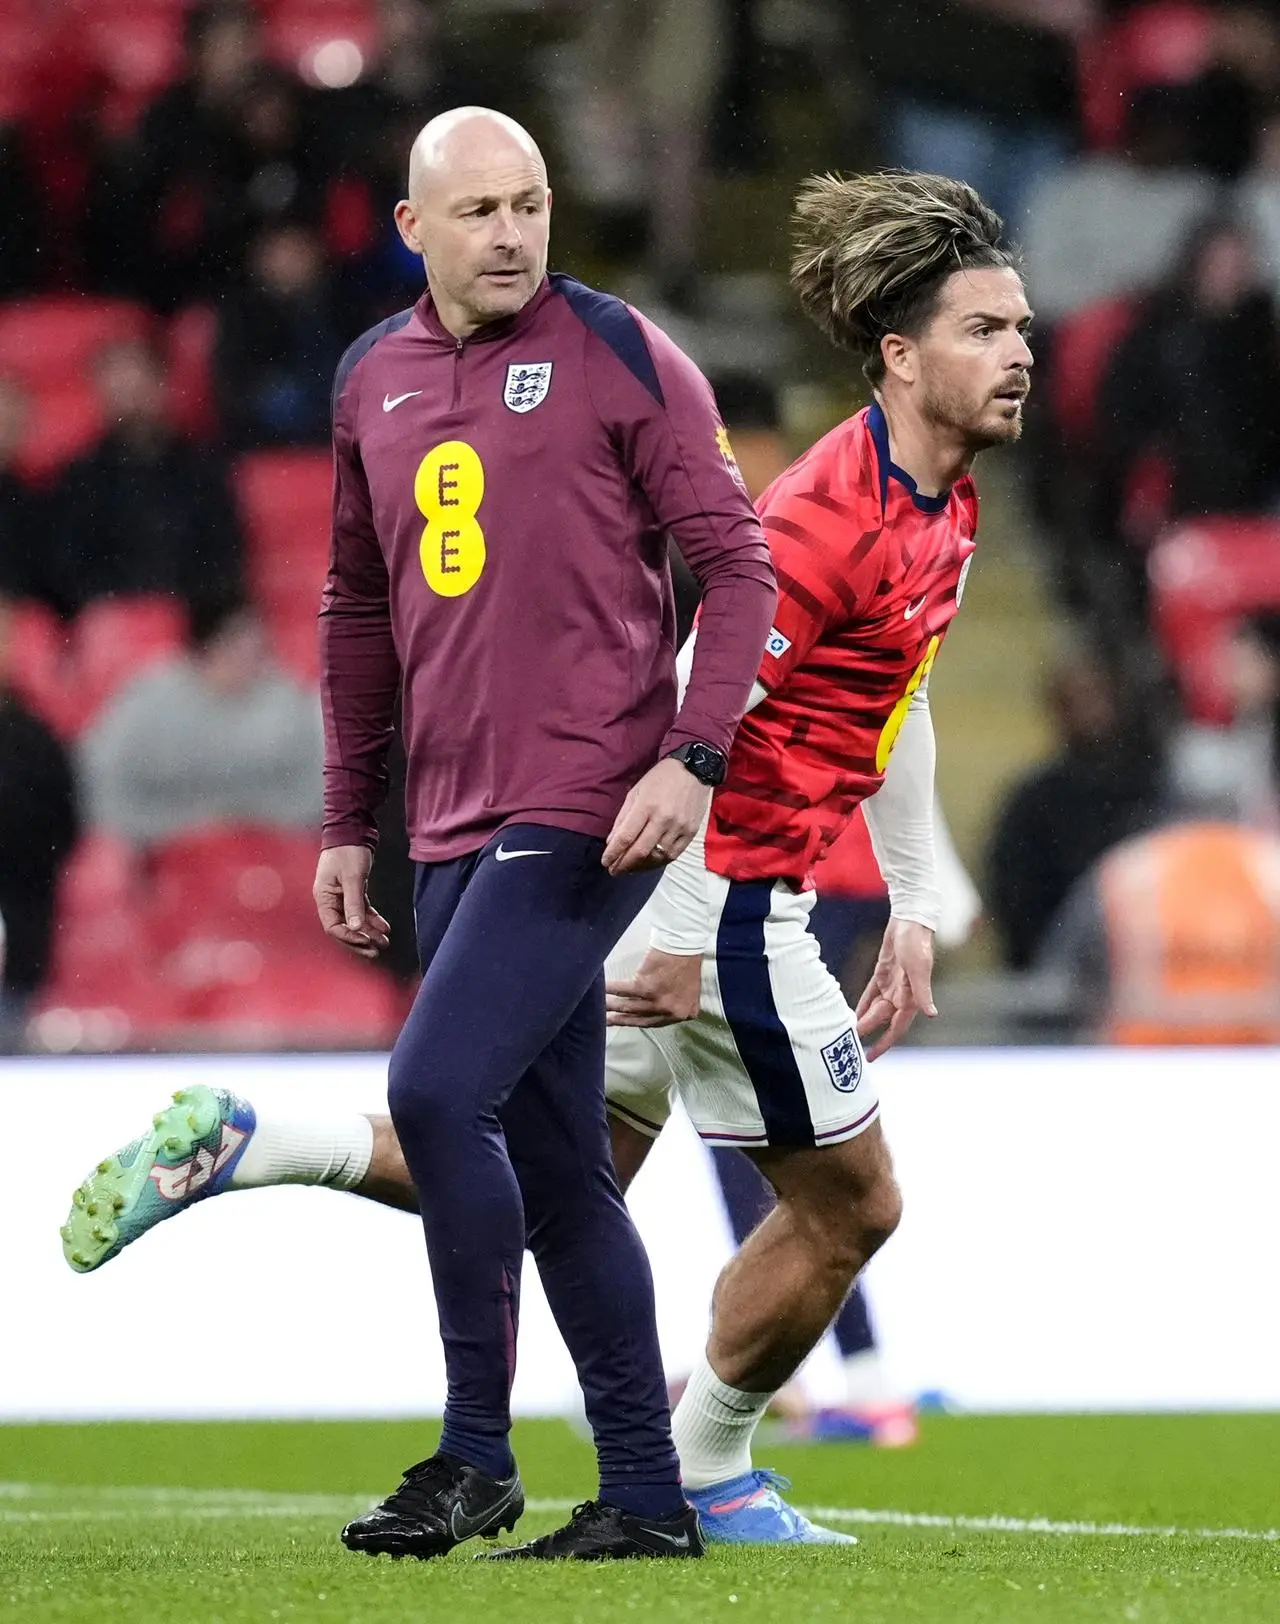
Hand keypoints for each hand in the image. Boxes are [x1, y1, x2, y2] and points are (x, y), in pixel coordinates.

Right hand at [313, 844, 390, 958]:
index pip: (333, 926)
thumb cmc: (347, 850)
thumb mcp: (352, 877)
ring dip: (368, 932)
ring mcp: (341, 895)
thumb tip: (356, 927)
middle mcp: (330, 899)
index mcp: (323, 897)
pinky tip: (384, 927)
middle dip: (360, 941)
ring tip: (384, 942)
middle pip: (343, 928)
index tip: (366, 942)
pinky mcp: (352, 890)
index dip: (349, 937)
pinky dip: (372, 919)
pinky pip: (361, 910)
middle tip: (376, 951)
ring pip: (354, 920)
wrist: (353, 829)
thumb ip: (354, 903)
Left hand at [602, 758, 710, 874]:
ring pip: (657, 857)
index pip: (626, 837)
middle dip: (624, 865)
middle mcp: (663, 819)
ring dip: (640, 867)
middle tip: (614, 871)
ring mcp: (679, 828)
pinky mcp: (691, 833)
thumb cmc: (660, 779)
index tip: (605, 862)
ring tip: (629, 869)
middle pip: (640, 851)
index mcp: (646, 806)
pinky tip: (648, 864)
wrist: (694, 770)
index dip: (613, 853)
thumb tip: (612, 842)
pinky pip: (673, 855)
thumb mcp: (635, 792)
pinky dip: (658, 863)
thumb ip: (623, 818)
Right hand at [606, 948, 701, 1026]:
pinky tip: (601, 989)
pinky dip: (610, 989)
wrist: (685, 943)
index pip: (655, 1022)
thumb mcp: (686, 990)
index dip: (636, 1022)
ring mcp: (658, 1002)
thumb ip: (672, 1002)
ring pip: (628, 1006)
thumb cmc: (687, 960)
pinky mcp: (645, 988)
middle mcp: (671, 1012)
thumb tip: (651, 1006)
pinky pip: (621, 990)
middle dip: (619, 1019)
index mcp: (683, 1013)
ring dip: (611, 1005)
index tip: (623, 1021)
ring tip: (599, 1005)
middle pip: (639, 1019)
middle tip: (606, 1020)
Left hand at [855, 918, 936, 1060]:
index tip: (872, 1056)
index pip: (897, 1027)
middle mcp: (902, 994)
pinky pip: (871, 993)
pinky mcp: (883, 973)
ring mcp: (892, 984)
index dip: (885, 1042)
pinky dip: (863, 1003)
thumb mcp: (919, 968)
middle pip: (882, 1019)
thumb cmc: (917, 943)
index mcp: (911, 997)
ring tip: (849, 1031)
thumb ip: (923, 992)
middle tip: (850, 1044)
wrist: (910, 921)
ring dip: (864, 1019)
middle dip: (868, 1032)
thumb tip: (933, 1014)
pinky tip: (854, 1012)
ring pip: (875, 1008)